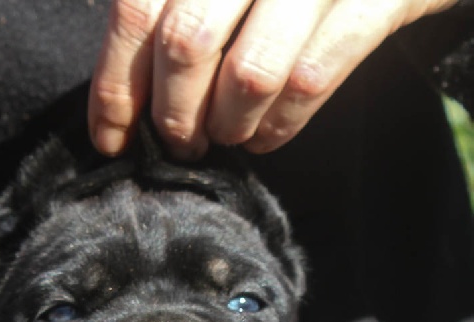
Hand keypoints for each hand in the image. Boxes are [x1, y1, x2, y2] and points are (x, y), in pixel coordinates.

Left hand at [89, 0, 456, 158]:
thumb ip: (170, 8)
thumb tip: (122, 90)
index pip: (137, 11)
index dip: (115, 87)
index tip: (109, 140)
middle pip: (186, 44)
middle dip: (174, 115)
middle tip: (180, 143)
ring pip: (250, 74)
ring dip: (228, 125)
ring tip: (225, 136)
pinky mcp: (377, 1)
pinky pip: (310, 82)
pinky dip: (278, 127)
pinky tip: (263, 137)